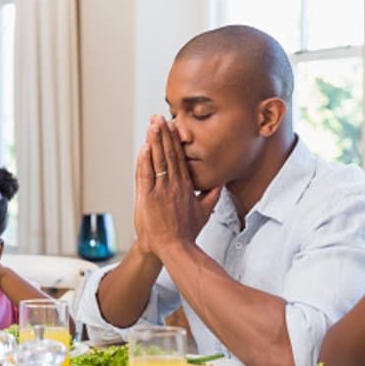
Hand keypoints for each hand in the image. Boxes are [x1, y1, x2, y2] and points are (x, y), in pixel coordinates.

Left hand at [134, 115, 220, 257]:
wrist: (174, 247)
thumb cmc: (187, 232)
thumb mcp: (204, 212)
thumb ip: (211, 196)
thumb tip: (220, 185)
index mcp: (185, 187)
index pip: (179, 158)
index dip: (174, 141)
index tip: (172, 127)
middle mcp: (174, 185)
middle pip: (168, 154)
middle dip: (163, 134)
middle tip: (159, 117)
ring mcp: (160, 191)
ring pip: (157, 160)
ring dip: (154, 141)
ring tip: (152, 125)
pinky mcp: (147, 198)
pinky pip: (145, 174)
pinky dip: (144, 159)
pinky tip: (144, 146)